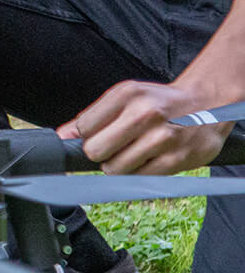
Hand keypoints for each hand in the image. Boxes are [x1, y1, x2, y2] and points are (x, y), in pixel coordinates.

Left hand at [58, 78, 230, 175]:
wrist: (209, 104)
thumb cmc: (160, 103)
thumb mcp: (126, 98)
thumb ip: (93, 117)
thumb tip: (62, 137)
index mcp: (127, 94)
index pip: (84, 127)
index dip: (86, 136)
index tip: (98, 135)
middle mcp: (145, 114)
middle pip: (95, 150)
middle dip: (99, 154)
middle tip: (114, 147)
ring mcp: (162, 138)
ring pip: (114, 169)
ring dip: (118, 166)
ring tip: (134, 152)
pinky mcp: (177, 160)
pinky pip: (139, 178)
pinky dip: (139, 173)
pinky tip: (150, 158)